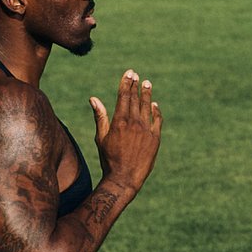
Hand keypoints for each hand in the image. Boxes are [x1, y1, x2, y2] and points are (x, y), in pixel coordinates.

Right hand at [89, 70, 162, 193]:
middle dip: (136, 86)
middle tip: (137, 75)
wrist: (125, 178)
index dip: (127, 83)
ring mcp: (146, 130)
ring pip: (147, 107)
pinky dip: (156, 111)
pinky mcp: (155, 138)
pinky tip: (154, 105)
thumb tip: (93, 98)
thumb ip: (100, 116)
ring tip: (147, 84)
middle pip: (135, 99)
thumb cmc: (109, 159)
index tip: (130, 73)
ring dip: (147, 95)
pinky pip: (157, 120)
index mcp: (119, 121)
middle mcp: (134, 123)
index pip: (124, 96)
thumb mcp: (101, 137)